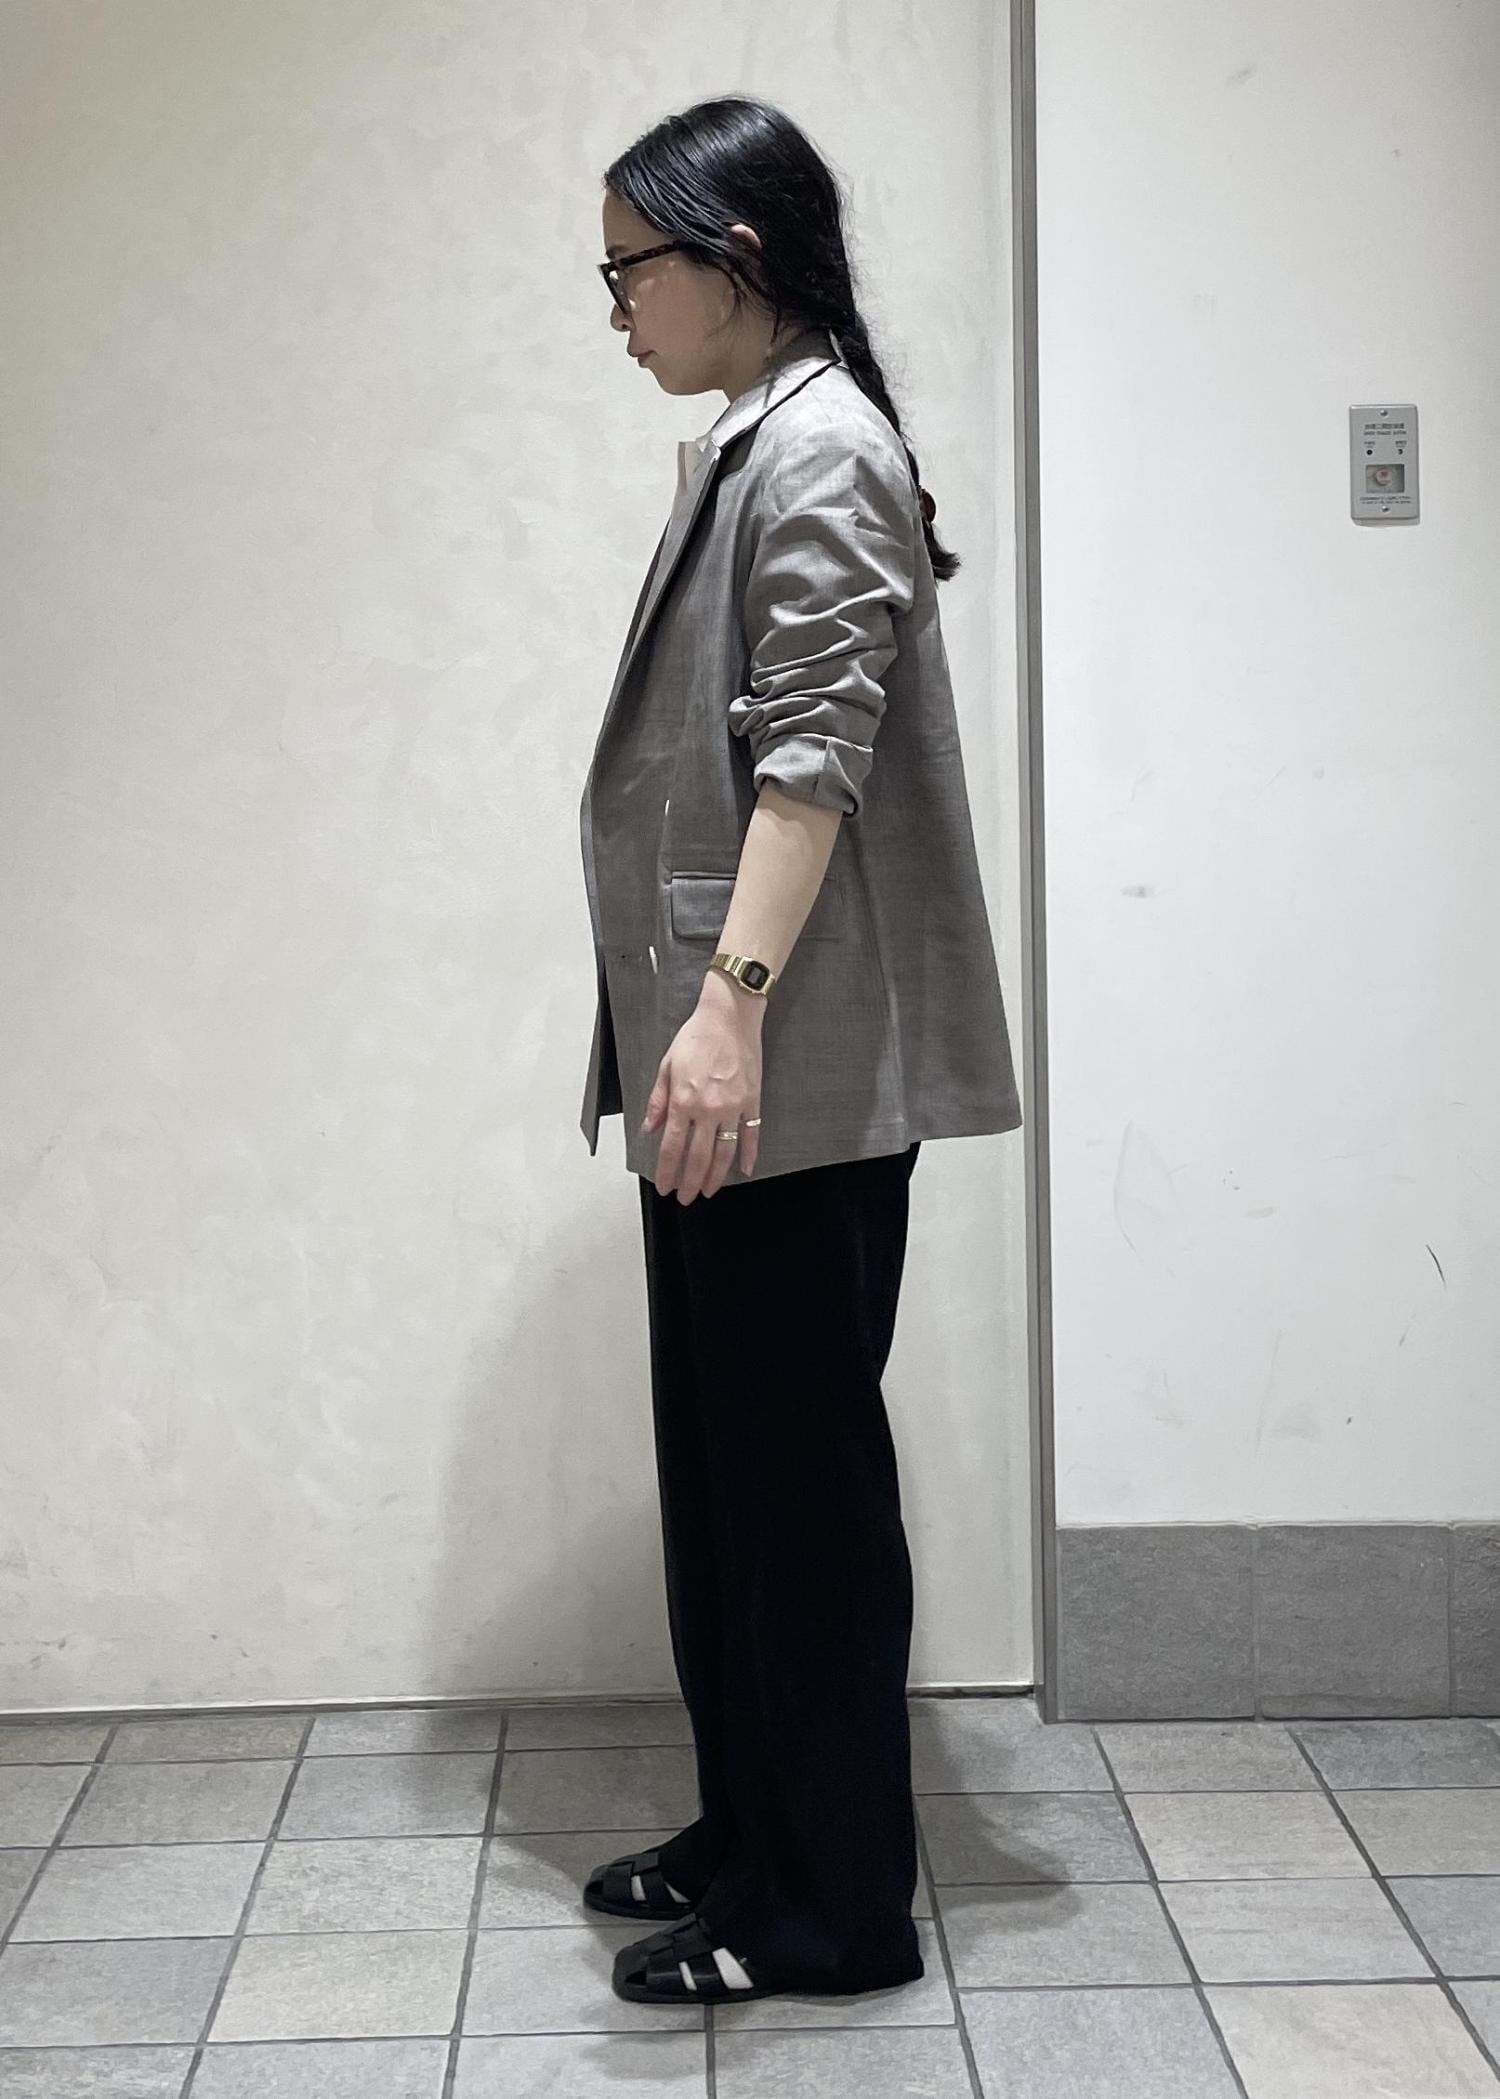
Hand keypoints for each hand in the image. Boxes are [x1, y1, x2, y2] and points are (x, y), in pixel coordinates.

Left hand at [642, 971, 763, 1199]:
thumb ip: (658, 1101)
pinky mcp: (752, 1101)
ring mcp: (733, 1107)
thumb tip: (649, 1129)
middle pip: (698, 1157)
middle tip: (685, 1198)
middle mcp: (707, 1109)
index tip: (665, 1187)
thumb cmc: (696, 1037)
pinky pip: (752, 1134)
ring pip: (724, 1152)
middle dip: (690, 1182)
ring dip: (715, 1176)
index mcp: (683, 1101)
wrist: (729, 1017)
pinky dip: (749, 1154)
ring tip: (708, 1191)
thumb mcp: (666, 1066)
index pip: (672, 1147)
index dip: (667, 1172)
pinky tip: (744, 1170)